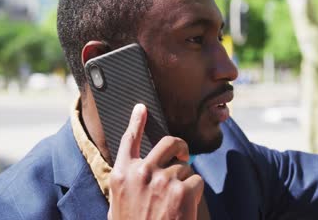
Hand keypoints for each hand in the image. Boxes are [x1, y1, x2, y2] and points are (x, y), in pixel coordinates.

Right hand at [108, 104, 203, 219]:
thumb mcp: (120, 204)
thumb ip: (130, 183)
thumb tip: (145, 169)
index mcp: (121, 176)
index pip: (129, 140)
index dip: (136, 121)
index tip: (142, 108)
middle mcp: (141, 173)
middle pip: (168, 142)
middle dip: (179, 146)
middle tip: (184, 155)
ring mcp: (162, 180)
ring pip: (184, 167)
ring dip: (184, 182)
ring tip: (176, 204)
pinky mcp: (182, 190)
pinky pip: (196, 181)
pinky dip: (195, 193)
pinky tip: (185, 208)